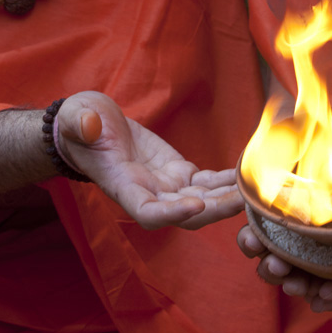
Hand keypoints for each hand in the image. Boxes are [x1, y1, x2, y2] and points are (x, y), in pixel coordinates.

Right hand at [56, 92, 242, 228]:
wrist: (90, 124)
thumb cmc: (78, 123)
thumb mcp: (75, 117)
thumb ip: (81, 124)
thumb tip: (89, 125)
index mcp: (122, 186)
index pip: (149, 213)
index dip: (172, 215)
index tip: (197, 206)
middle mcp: (147, 193)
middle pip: (186, 214)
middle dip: (216, 210)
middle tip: (245, 200)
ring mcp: (165, 185)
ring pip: (203, 201)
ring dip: (228, 197)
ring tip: (256, 189)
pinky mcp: (178, 172)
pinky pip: (207, 182)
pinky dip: (227, 180)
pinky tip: (248, 173)